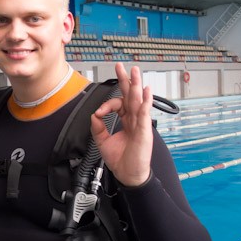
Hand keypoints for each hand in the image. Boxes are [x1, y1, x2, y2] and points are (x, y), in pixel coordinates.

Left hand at [90, 63, 152, 186]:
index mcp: (127, 120)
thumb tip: (94, 114)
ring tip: (135, 71)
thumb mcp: (103, 141)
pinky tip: (146, 91)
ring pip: (138, 100)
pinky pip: (145, 113)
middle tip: (122, 66)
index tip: (99, 112)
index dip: (107, 105)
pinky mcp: (144, 130)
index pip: (118, 104)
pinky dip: (146, 101)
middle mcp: (134, 119)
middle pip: (131, 95)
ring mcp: (140, 123)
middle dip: (126, 80)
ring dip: (136, 84)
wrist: (127, 174)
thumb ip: (98, 127)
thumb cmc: (120, 160)